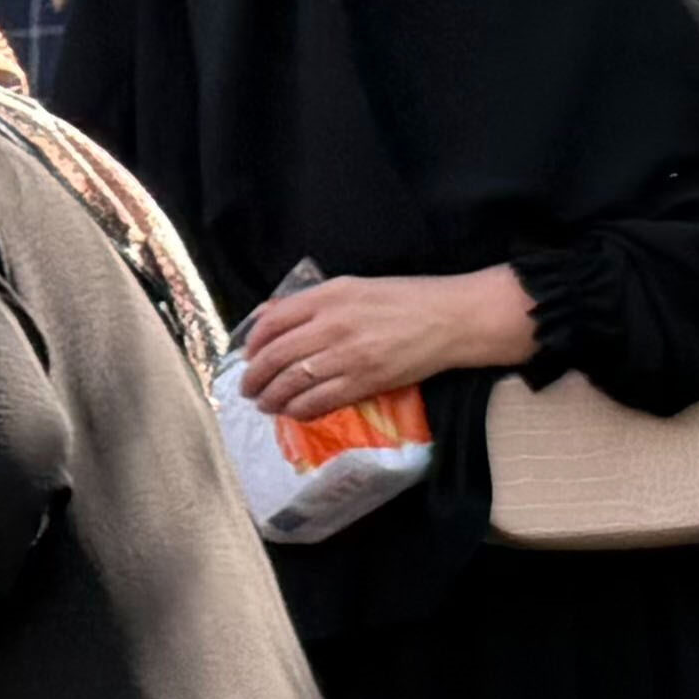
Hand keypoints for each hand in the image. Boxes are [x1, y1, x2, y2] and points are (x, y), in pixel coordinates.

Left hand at [238, 268, 538, 417]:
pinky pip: (319, 401)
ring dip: (272, 397)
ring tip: (265, 404)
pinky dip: (299, 409)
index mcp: (328, 297)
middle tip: (247, 389)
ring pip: (292, 382)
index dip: (252, 343)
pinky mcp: (365, 381)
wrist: (451, 318)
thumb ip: (313, 302)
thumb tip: (271, 317)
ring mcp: (347, 355)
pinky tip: (293, 412)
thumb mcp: (354, 286)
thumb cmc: (405, 299)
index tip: (247, 356)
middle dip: (253, 377)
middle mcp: (332, 325)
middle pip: (275, 356)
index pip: (272, 321)